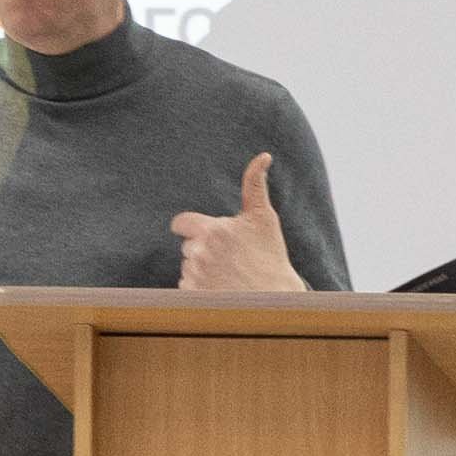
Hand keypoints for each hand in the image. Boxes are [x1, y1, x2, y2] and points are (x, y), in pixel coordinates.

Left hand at [172, 154, 302, 295]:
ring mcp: (194, 276)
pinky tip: (221, 289)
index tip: (205, 236)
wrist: (274, 300)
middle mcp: (198, 253)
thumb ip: (255, 185)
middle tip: (230, 259)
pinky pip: (187, 287)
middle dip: (203, 250)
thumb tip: (263, 156)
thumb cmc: (271, 257)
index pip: (181, 223)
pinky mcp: (192, 297)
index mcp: (212, 230)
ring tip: (228, 275)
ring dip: (203, 269)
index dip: (192, 228)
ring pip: (188, 267)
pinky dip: (200, 288)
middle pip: (188, 246)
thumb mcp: (264, 218)